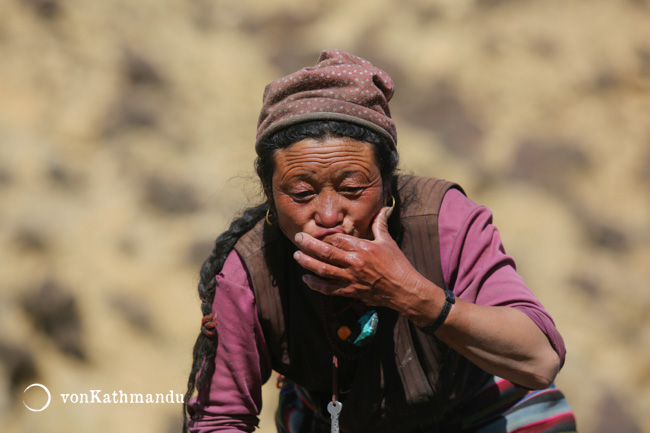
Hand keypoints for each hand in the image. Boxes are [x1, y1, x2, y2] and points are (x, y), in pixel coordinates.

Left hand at [293, 206, 429, 311]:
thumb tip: (384, 207)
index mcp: (363, 248)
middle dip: (308, 244)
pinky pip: (329, 289)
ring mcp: (351, 279)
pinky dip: (316, 285)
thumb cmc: (398, 264)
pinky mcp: (350, 292)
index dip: (325, 235)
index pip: (337, 238)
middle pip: (325, 252)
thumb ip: (380, 224)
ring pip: (323, 270)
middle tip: (298, 238)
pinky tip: (306, 279)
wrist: (404, 290)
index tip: (316, 231)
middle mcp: (354, 263)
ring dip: (307, 263)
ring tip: (297, 256)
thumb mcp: (388, 241)